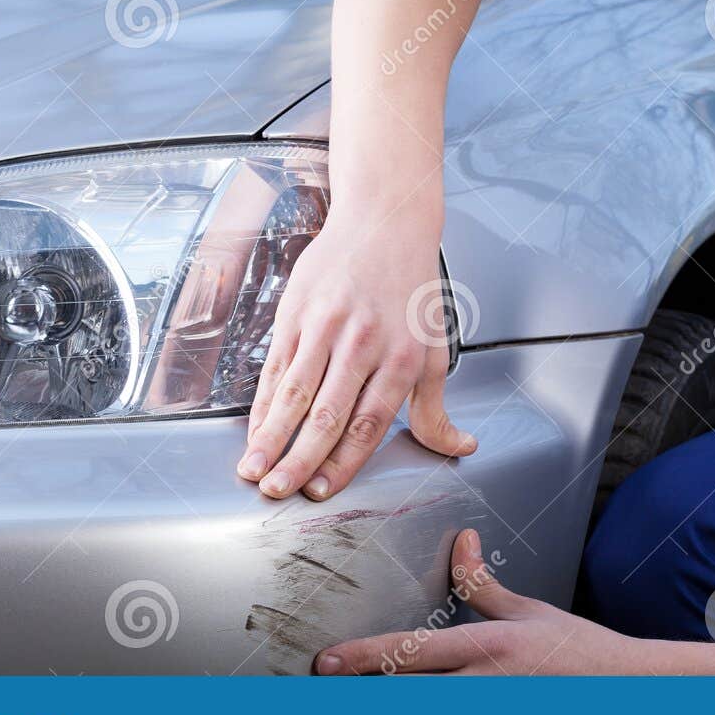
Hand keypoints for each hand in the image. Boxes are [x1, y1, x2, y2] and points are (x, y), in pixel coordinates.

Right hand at [236, 203, 475, 498]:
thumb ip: (436, 408)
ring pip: (295, 393)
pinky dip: (264, 402)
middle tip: (278, 492)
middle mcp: (363, 344)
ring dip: (270, 437)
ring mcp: (326, 327)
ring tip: (252, 470)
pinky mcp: (297, 313)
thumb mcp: (433, 349)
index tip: (321, 492)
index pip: (368, 423)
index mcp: (400, 358)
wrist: (386, 222)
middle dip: (300, 459)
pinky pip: (276, 367)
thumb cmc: (411, 292)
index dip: (343, 462)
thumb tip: (461, 448)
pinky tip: (254, 428)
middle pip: (327, 414)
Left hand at [313, 529, 664, 674]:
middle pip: (405, 698)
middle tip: (323, 694)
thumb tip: (459, 540)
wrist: (623, 692)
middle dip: (362, 698)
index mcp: (488, 648)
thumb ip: (483, 583)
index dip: (365, 657)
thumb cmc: (576, 651)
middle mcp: (483, 688)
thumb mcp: (528, 612)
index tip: (326, 662)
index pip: (413, 652)